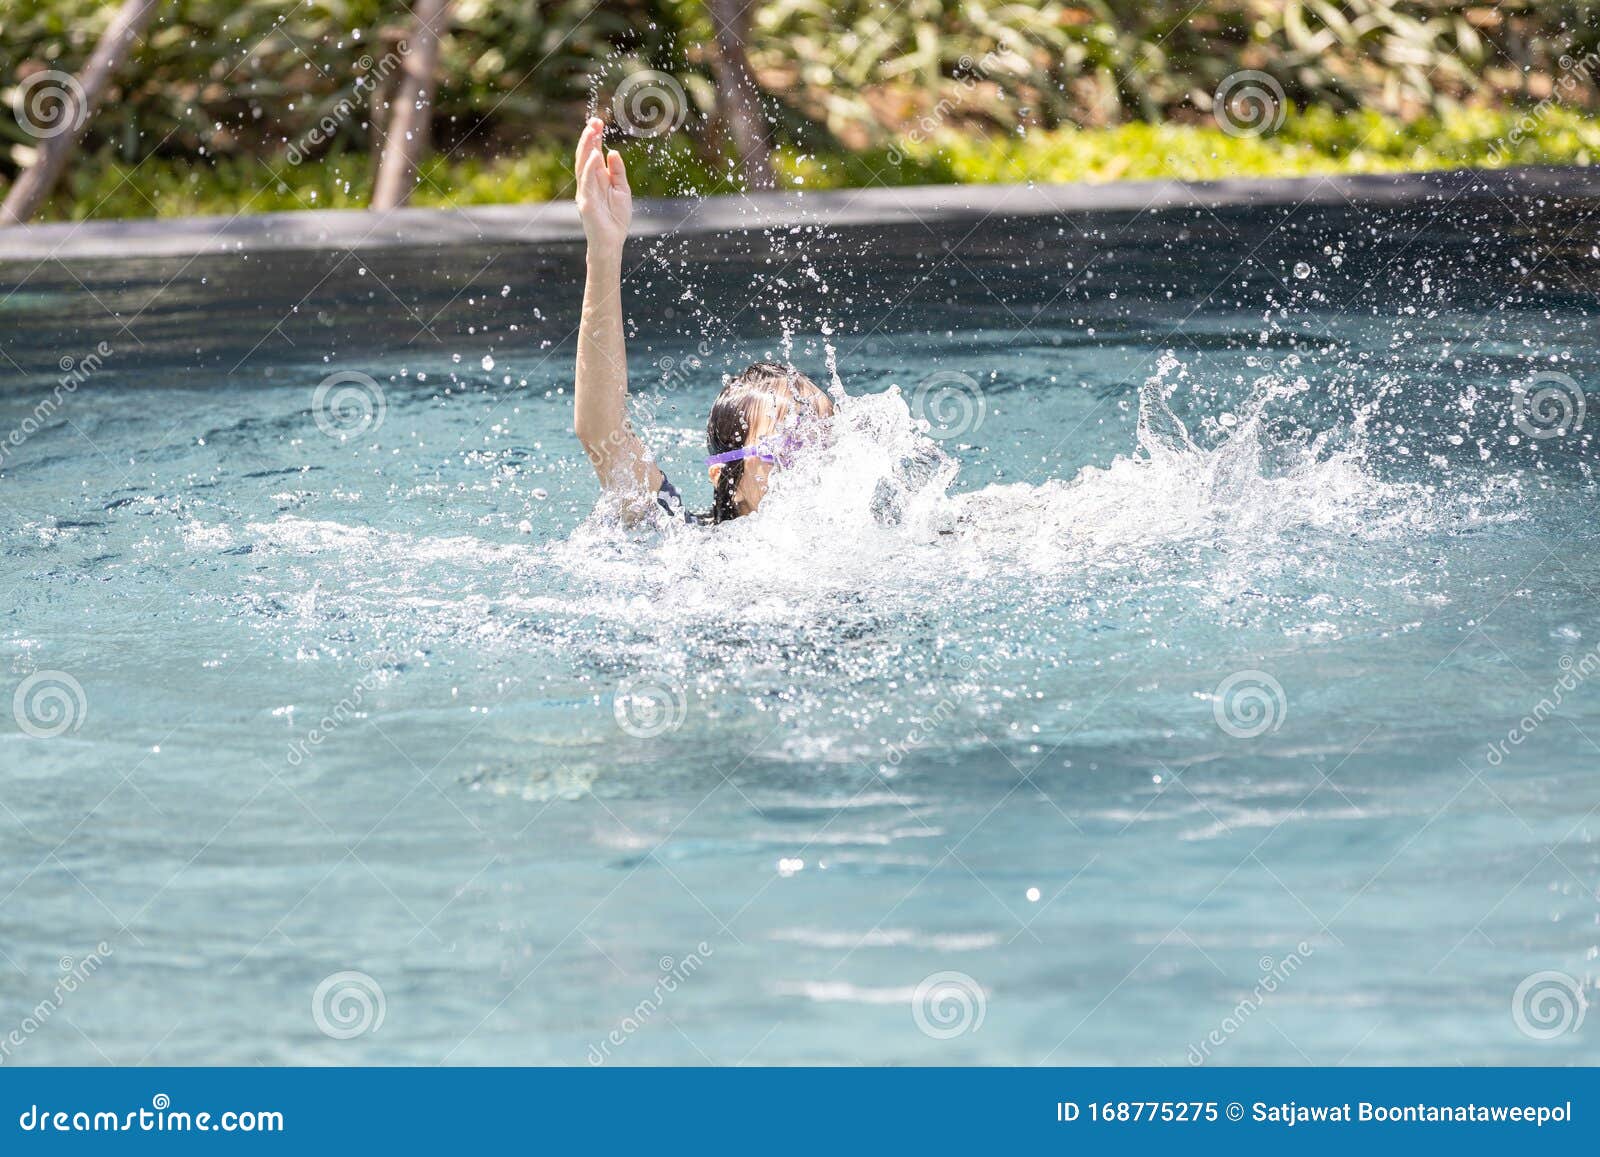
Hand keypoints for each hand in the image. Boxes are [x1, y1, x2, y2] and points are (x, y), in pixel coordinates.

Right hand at [574, 116, 631, 255]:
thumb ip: (618, 172)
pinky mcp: (585, 202)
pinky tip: (594, 155)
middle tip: (595, 120)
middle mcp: (588, 182)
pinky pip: (586, 182)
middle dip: (590, 137)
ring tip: (592, 131)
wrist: (612, 241)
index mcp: (597, 178)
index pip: (593, 154)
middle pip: (586, 155)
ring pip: (583, 164)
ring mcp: (585, 191)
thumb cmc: (616, 218)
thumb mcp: (622, 190)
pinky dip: (589, 168)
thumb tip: (614, 152)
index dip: (595, 138)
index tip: (599, 122)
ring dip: (587, 147)